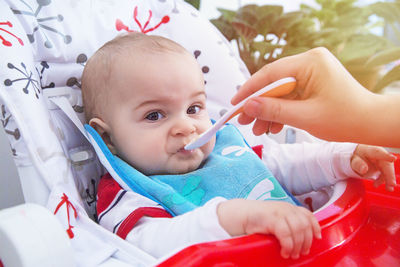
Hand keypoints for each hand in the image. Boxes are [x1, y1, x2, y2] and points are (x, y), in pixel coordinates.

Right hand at [217, 199, 320, 258]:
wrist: (239, 215)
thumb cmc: (257, 220)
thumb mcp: (275, 219)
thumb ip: (287, 224)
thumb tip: (300, 239)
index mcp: (288, 207)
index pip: (307, 215)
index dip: (315, 226)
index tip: (317, 237)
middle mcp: (286, 208)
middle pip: (304, 225)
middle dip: (306, 241)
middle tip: (301, 252)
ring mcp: (279, 212)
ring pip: (298, 230)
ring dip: (297, 245)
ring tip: (292, 254)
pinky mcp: (271, 218)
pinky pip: (286, 233)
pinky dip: (288, 245)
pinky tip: (284, 251)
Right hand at [231, 47, 399, 146]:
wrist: (371, 124)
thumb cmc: (345, 119)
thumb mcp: (305, 116)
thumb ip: (274, 110)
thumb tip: (248, 106)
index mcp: (310, 63)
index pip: (270, 73)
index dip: (249, 90)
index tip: (235, 104)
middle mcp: (310, 62)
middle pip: (273, 82)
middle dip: (259, 104)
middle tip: (243, 120)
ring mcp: (312, 72)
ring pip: (280, 91)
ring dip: (269, 110)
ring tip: (257, 129)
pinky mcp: (313, 83)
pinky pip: (290, 95)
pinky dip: (281, 111)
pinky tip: (273, 126)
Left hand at [351, 145, 395, 190]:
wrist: (356, 157)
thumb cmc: (355, 157)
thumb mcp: (353, 160)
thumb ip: (358, 164)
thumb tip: (364, 169)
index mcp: (370, 151)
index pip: (378, 153)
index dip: (386, 156)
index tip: (393, 158)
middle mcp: (378, 155)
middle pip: (386, 164)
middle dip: (390, 174)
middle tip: (392, 184)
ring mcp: (381, 161)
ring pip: (387, 170)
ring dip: (389, 179)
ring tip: (389, 189)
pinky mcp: (382, 167)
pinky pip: (385, 174)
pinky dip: (383, 180)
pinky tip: (376, 184)